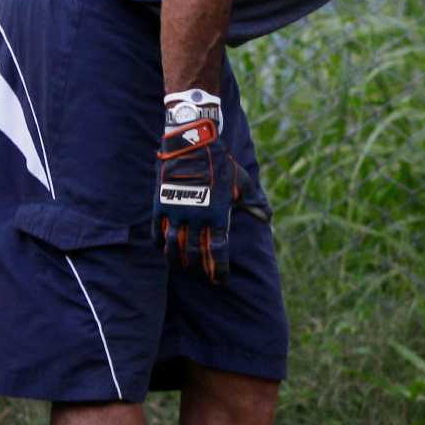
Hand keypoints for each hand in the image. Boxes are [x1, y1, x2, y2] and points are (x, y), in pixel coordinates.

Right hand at [156, 93, 242, 282]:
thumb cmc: (220, 164)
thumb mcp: (242, 183)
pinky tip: (162, 250)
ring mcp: (176, 212)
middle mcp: (196, 218)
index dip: (219, 269)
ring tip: (181, 268)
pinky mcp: (160, 204)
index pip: (218, 251)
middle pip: (194, 253)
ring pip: (173, 246)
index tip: (221, 281)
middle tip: (200, 276)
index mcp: (218, 215)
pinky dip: (159, 243)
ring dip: (176, 260)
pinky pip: (157, 230)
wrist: (193, 143)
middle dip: (198, 268)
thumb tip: (268, 219)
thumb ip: (255, 204)